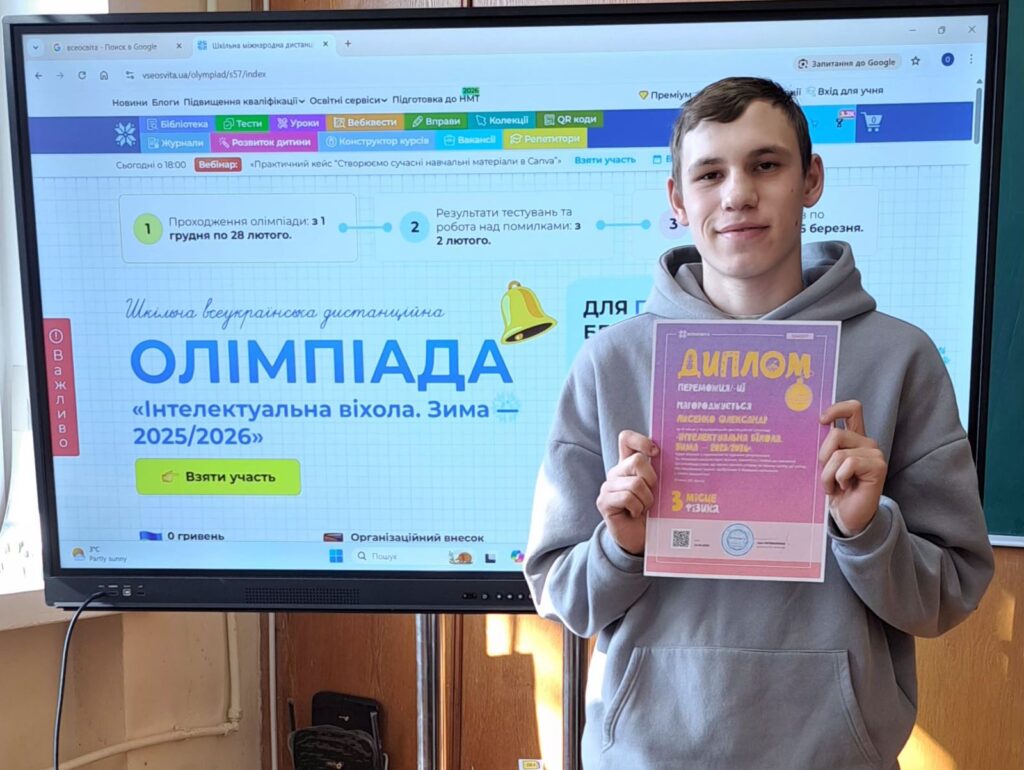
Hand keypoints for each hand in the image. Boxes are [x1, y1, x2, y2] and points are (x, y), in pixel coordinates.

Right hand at [596, 430, 658, 555]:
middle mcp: (616, 472)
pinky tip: (635, 514)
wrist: (638, 538)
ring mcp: (608, 486)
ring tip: (645, 508)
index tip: (656, 452)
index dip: (641, 440)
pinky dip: (637, 507)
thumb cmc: (651, 513)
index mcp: (628, 465)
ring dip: (646, 499)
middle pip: (636, 460)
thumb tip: (677, 461)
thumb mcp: (658, 490)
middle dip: (651, 478)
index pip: (627, 439)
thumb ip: (659, 474)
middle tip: (653, 493)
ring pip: (635, 483)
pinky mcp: (604, 501)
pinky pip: (627, 497)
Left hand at [818, 400, 886, 536]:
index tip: (820, 420)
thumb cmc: (835, 490)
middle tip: (826, 474)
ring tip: (833, 485)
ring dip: (828, 474)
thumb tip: (810, 430)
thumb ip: (825, 447)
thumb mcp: (825, 465)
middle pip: (836, 434)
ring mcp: (874, 454)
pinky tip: (843, 487)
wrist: (848, 515)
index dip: (836, 409)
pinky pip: (848, 464)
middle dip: (823, 456)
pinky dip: (838, 478)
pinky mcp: (878, 466)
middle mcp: (866, 442)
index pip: (852, 409)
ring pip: (838, 453)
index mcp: (854, 438)